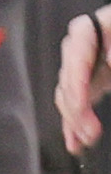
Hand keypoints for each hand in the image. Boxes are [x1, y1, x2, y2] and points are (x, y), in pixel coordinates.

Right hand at [56, 8, 110, 154]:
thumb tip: (110, 58)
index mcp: (86, 31)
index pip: (75, 58)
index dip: (76, 83)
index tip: (82, 104)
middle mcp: (78, 50)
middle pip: (68, 82)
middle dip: (77, 111)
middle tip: (91, 130)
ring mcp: (82, 69)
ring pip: (67, 99)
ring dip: (75, 123)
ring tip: (86, 139)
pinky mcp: (88, 84)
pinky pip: (75, 106)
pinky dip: (74, 125)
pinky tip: (75, 141)